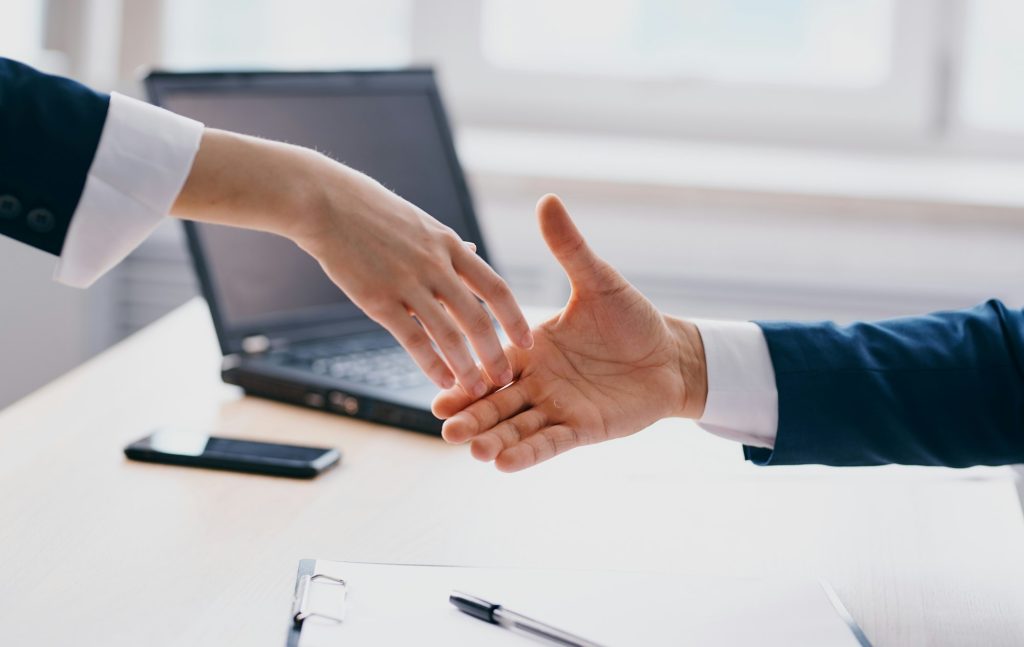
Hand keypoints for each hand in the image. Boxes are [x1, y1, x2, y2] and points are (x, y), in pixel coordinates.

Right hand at [173, 129, 532, 395]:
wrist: (325, 202)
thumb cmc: (372, 212)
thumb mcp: (421, 221)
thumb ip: (448, 244)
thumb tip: (473, 250)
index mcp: (449, 245)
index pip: (496, 287)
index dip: (515, 318)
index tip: (528, 341)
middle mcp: (435, 265)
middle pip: (478, 317)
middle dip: (495, 352)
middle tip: (505, 378)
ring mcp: (407, 283)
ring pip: (449, 334)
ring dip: (467, 366)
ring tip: (477, 390)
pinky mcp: (378, 299)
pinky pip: (413, 339)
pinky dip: (431, 365)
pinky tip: (442, 382)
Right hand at [433, 195, 707, 471]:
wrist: (670, 353)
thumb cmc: (631, 318)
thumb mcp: (597, 281)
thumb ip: (569, 249)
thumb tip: (548, 200)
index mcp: (531, 349)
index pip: (489, 363)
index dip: (465, 377)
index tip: (437, 389)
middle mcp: (537, 382)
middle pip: (495, 404)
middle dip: (472, 417)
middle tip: (446, 429)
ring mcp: (557, 408)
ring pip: (517, 428)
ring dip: (495, 440)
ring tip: (472, 450)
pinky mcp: (582, 429)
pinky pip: (550, 443)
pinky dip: (529, 453)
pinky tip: (504, 464)